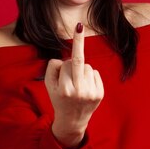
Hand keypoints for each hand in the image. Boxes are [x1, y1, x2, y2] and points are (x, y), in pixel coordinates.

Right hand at [44, 22, 103, 145]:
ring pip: (88, 67)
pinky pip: (95, 73)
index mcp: (64, 89)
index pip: (66, 64)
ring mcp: (91, 93)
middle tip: (77, 33)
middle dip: (77, 48)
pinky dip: (89, 76)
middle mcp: (79, 92)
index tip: (77, 28)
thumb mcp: (49, 85)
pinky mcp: (100, 94)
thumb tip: (66, 58)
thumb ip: (53, 68)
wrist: (72, 120)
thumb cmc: (58, 98)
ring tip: (77, 84)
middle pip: (79, 62)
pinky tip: (85, 87)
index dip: (67, 58)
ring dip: (81, 71)